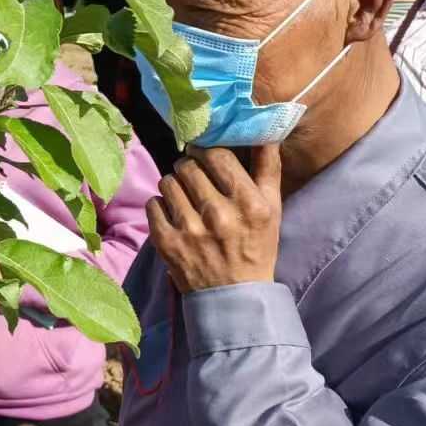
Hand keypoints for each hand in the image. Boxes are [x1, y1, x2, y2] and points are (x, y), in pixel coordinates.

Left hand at [147, 145, 281, 293]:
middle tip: (194, 177)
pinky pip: (153, 203)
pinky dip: (160, 205)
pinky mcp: (166, 242)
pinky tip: (173, 214)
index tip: (206, 157)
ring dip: (174, 185)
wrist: (234, 296)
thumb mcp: (272, 209)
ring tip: (184, 197)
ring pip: (168, 181)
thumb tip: (264, 129)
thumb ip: (267, 167)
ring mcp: (190, 229)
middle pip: (188, 166)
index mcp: (250, 204)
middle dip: (189, 167)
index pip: (218, 155)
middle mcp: (219, 215)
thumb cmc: (255, 247)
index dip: (208, 151)